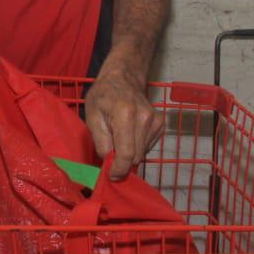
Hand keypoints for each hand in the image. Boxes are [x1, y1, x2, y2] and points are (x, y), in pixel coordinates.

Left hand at [84, 65, 163, 179]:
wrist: (123, 78)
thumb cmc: (103, 97)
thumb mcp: (92, 116)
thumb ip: (100, 141)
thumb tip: (109, 163)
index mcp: (126, 115)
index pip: (127, 153)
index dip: (118, 169)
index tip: (111, 175)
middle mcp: (145, 118)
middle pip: (135, 157)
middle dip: (121, 161)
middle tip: (109, 151)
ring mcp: (156, 121)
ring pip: (142, 154)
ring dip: (129, 152)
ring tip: (119, 135)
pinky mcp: (161, 125)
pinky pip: (148, 146)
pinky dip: (137, 146)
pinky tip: (130, 132)